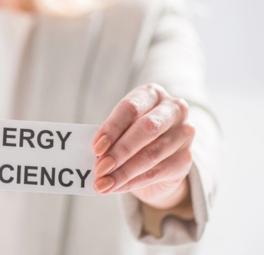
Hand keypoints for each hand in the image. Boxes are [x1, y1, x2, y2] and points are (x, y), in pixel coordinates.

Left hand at [92, 83, 194, 208]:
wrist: (161, 154)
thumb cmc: (133, 133)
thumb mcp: (122, 127)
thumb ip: (111, 135)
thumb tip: (96, 155)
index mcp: (152, 94)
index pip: (130, 107)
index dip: (112, 128)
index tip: (96, 148)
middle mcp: (173, 109)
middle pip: (146, 129)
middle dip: (120, 151)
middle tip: (99, 168)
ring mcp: (184, 134)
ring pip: (151, 154)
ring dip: (123, 172)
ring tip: (103, 183)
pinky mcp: (185, 159)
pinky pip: (157, 172)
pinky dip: (133, 181)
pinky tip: (117, 187)